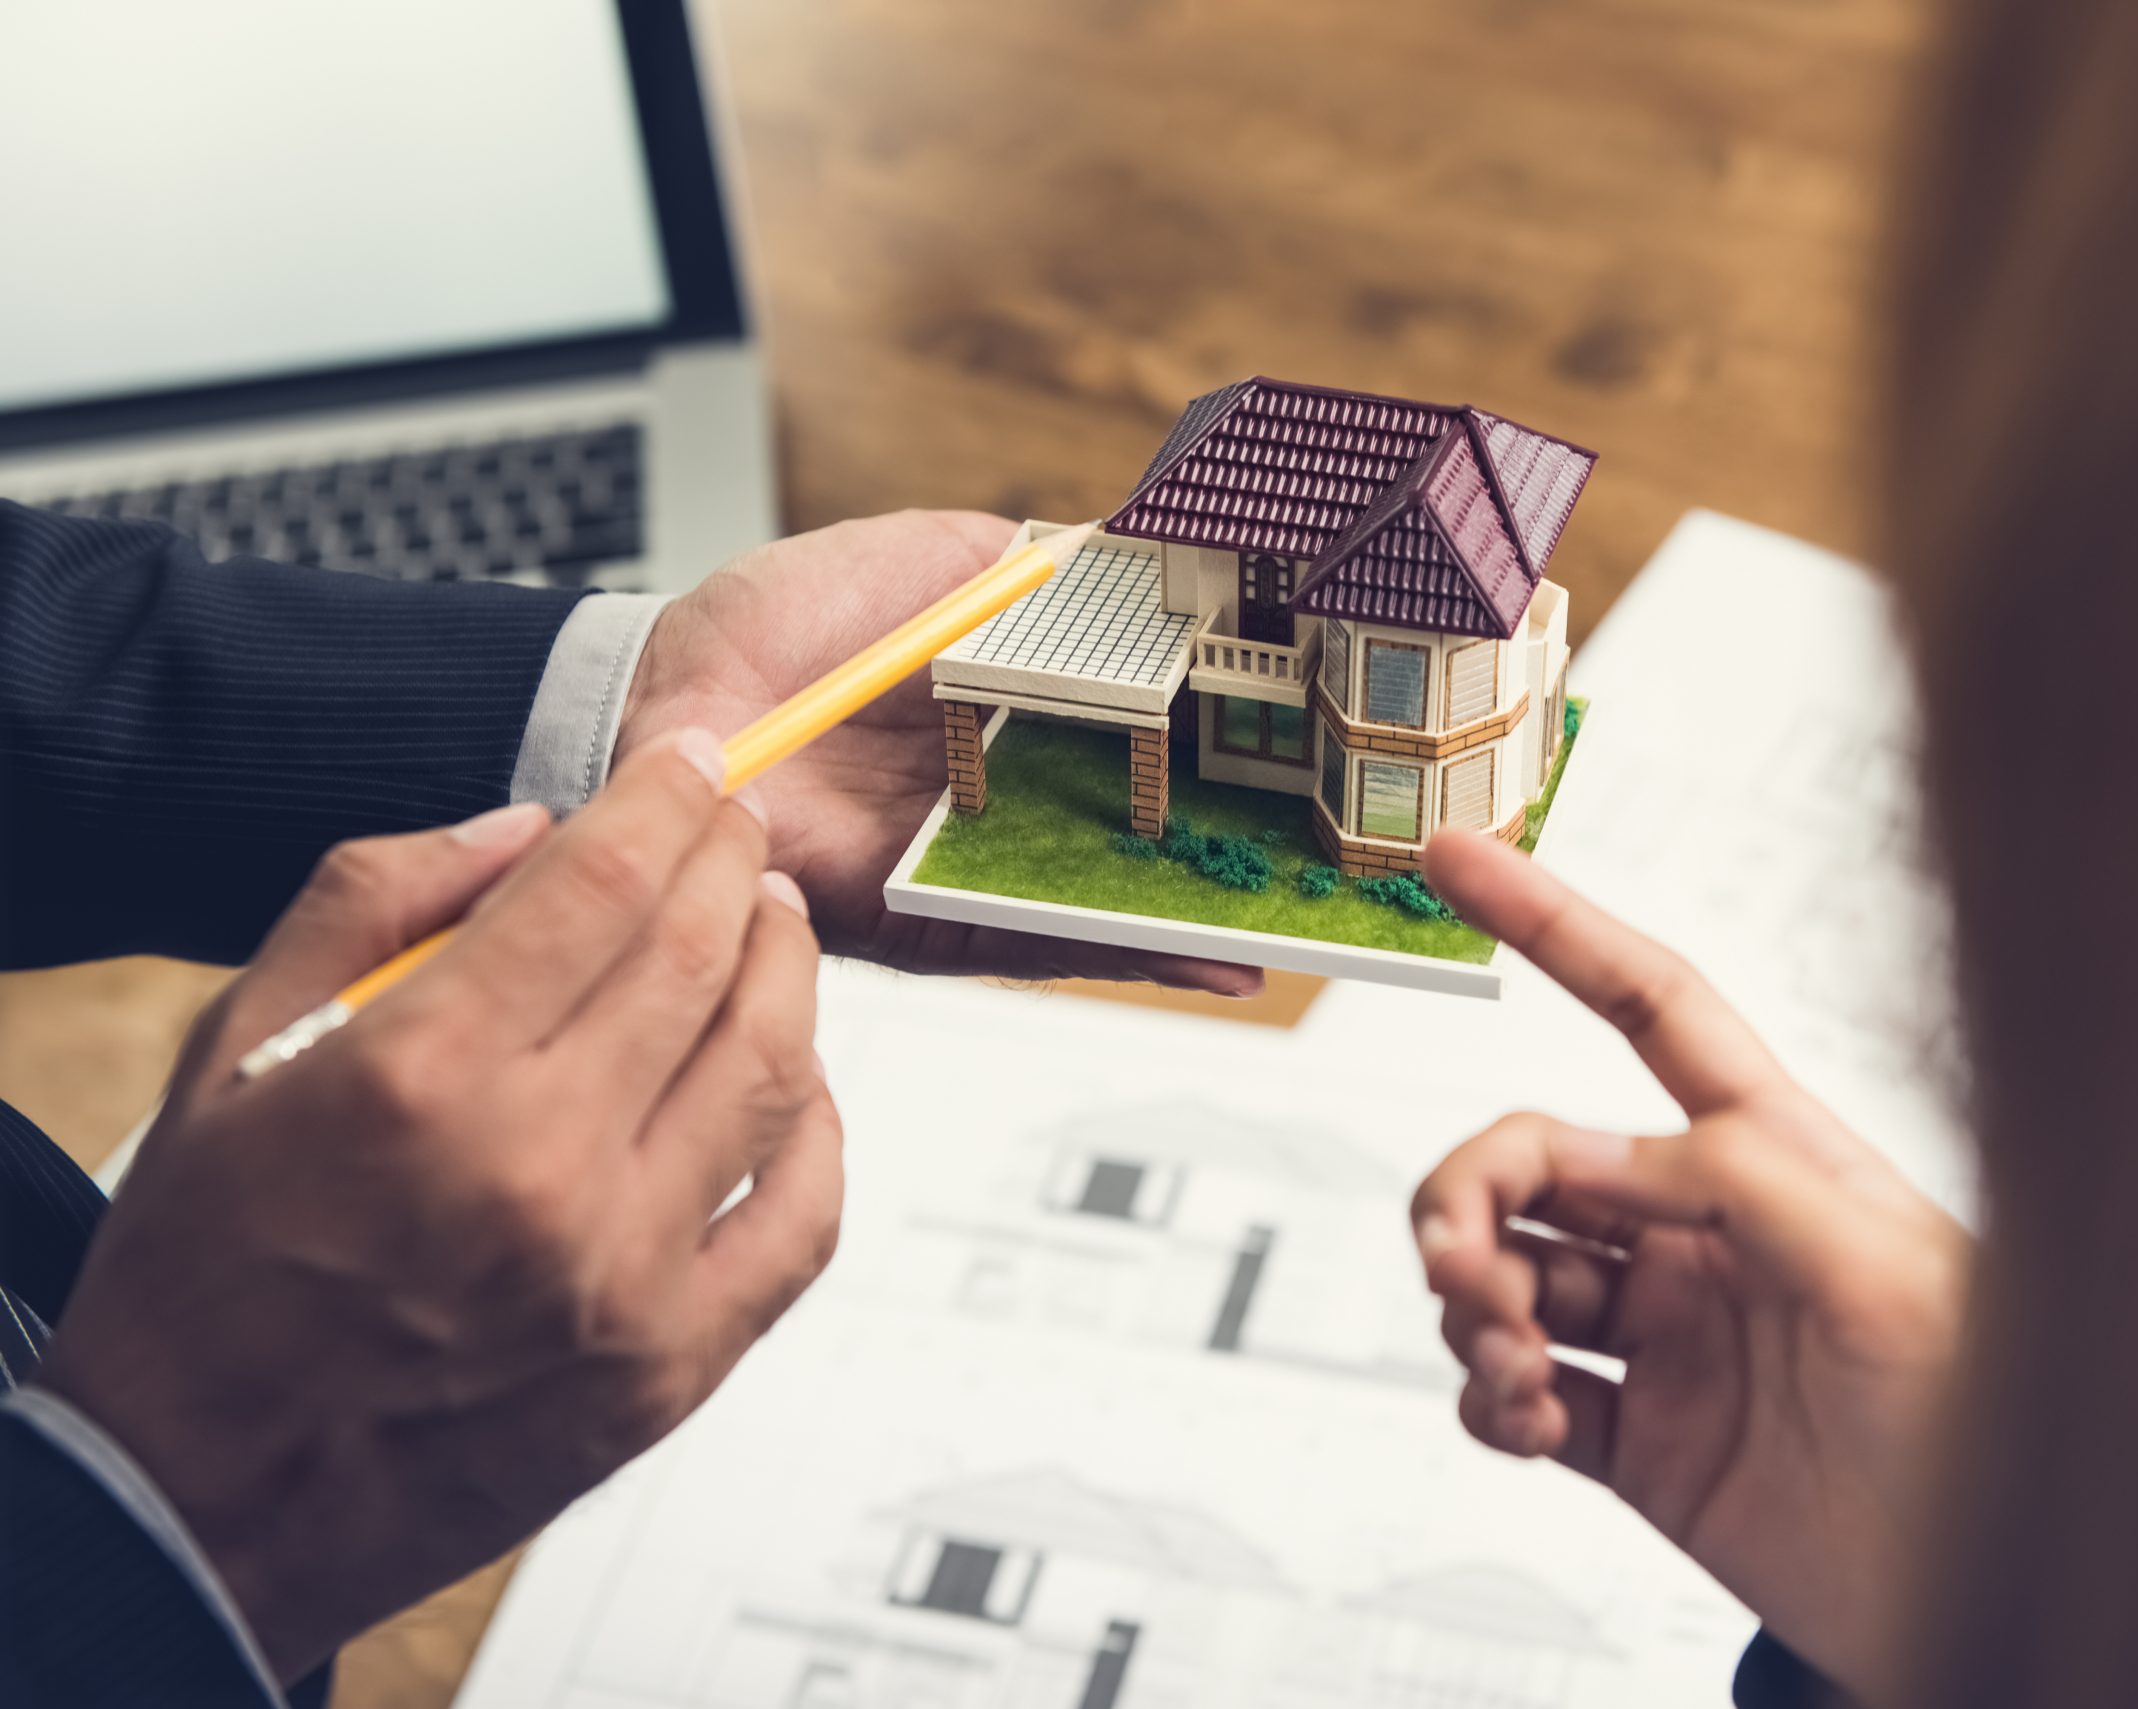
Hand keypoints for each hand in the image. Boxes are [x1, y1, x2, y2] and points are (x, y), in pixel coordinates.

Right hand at [37, 731, 840, 1684]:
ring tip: (773, 924)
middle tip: (739, 826)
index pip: (600, 886)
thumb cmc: (205, 1276)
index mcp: (421, 1078)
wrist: (195, 1504)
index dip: (665, 801)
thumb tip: (528, 829)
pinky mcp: (668, 1369)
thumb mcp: (230, 1052)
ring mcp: (619, 1278)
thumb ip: (372, 905)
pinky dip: (818, 1130)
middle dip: (733, 862)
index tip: (692, 765)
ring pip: (771, 1069)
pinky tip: (798, 1079)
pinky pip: (800, 1221)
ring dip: (789, 970)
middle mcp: (536, 1172)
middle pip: (699, 958)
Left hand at [620, 511, 1260, 993]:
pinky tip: (1212, 958)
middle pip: (1143, 827)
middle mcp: (1003, 799)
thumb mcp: (911, 561)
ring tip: (1310, 918)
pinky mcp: (933, 924)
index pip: (1138, 731)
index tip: (1306, 738)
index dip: (1218, 740)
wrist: (664, 710)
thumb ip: (1010, 564)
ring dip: (1209, 910)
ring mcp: (973, 866)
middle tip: (1343, 852)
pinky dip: (1126, 954)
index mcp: (1009, 711)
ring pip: (1114, 896)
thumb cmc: (766, 635)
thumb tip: (1118, 539)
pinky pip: (1039, 944)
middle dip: (1238, 844)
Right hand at [1410, 832, 1969, 1701]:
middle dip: (1472, 1190)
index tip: (1456, 856)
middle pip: (1538, 1158)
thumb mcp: (1893, 1278)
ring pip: (1509, 1272)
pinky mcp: (1639, 1441)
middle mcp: (1708, 1232)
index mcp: (1778, 1159)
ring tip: (1512, 1367)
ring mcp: (1669, 1335)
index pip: (1650, 1007)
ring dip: (1471, 1304)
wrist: (1982, 1607)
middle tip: (1459, 1263)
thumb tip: (1612, 1152)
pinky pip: (1515, 1394)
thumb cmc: (1991, 1431)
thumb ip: (1751, 1186)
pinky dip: (1488, 1402)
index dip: (1552, 924)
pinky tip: (1529, 1423)